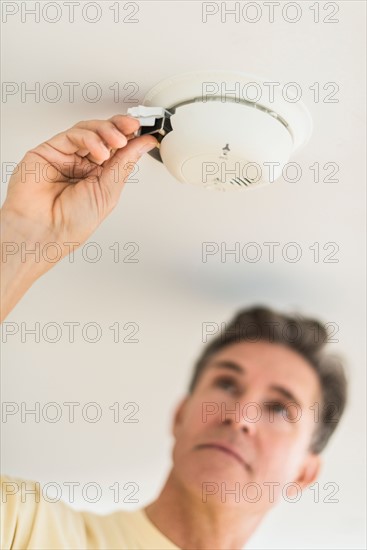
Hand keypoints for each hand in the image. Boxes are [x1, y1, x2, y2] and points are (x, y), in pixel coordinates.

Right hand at [1, 115, 157, 255]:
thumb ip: (124, 164)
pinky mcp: (50, 150)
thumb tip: (143, 145)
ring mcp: (66, 156)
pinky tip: (100, 151)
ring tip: (119, 141)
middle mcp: (82, 165)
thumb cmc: (71, 223)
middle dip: (121, 128)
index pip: (117, 149)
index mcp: (99, 176)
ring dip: (108, 131)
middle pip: (104, 135)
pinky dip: (90, 139)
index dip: (132, 137)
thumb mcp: (109, 192)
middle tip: (134, 126)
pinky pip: (73, 135)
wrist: (44, 231)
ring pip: (89, 130)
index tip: (147, 132)